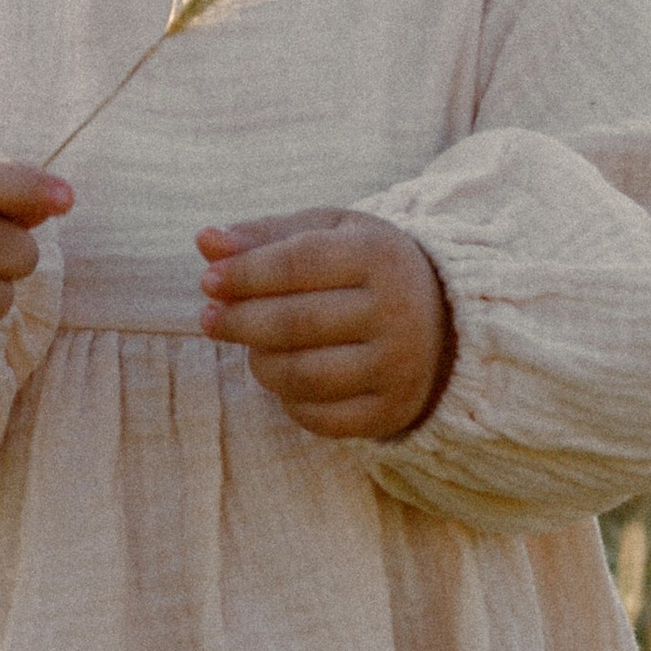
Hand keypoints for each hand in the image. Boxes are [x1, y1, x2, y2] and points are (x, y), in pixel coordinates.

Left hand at [198, 210, 452, 441]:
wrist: (445, 321)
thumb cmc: (366, 267)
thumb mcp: (327, 233)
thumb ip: (265, 235)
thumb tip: (204, 242)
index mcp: (380, 255)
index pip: (298, 264)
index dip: (245, 274)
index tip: (208, 281)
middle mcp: (397, 313)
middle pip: (296, 323)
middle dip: (240, 321)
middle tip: (208, 318)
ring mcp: (398, 368)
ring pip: (302, 375)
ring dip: (260, 363)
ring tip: (250, 347)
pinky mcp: (391, 412)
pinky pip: (319, 417)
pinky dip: (288, 400)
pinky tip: (283, 378)